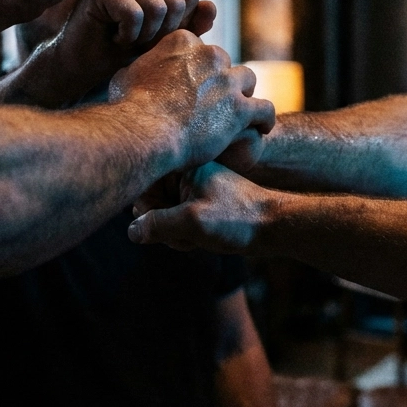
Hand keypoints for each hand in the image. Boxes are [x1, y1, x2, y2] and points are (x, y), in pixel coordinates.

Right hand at [50, 0, 215, 98]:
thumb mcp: (165, 39)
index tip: (152, 35)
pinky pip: (135, 15)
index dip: (176, 26)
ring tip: (126, 37)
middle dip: (160, 33)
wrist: (83, 64)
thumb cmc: (123, 50)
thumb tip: (211, 6)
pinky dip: (127, 36)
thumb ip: (190, 24)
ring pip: (157, 9)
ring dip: (143, 36)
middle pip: (176, 2)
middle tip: (137, 39)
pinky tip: (113, 37)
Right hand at [109, 30, 274, 170]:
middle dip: (219, 80)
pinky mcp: (240, 108)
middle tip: (212, 102)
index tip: (192, 84)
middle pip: (224, 63)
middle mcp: (209, 55)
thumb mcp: (126, 75)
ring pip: (247, 80)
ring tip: (238, 111)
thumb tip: (135, 70)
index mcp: (183, 42)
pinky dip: (265, 118)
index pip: (199, 49)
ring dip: (242, 94)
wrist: (144, 133)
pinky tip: (262, 127)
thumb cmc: (129, 108)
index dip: (196, 68)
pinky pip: (265, 109)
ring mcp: (227, 81)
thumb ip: (141, 67)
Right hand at [130, 162, 276, 253]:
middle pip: (153, 204)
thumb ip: (158, 225)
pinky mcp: (201, 203)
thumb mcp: (193, 222)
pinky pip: (179, 221)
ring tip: (198, 238)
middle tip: (187, 234)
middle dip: (165, 226)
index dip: (149, 212)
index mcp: (185, 165)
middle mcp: (187, 172)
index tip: (165, 224)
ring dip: (177, 234)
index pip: (144, 188)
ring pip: (165, 216)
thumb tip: (131, 230)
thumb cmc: (239, 218)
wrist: (275, 227)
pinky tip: (202, 240)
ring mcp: (194, 188)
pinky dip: (186, 234)